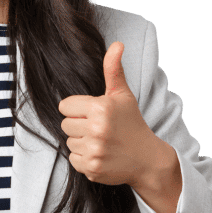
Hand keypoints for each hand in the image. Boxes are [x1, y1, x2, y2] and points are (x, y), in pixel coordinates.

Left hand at [58, 42, 159, 186]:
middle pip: (65, 124)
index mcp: (100, 108)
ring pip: (69, 141)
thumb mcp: (123, 95)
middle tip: (98, 128)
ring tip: (100, 141)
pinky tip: (100, 154)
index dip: (77, 109)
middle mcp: (96, 129)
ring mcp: (94, 151)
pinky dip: (83, 158)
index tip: (93, 113)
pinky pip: (73, 159)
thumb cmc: (132, 123)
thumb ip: (113, 69)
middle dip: (79, 125)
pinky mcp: (91, 168)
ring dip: (81, 142)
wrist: (147, 159)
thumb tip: (117, 44)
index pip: (65, 106)